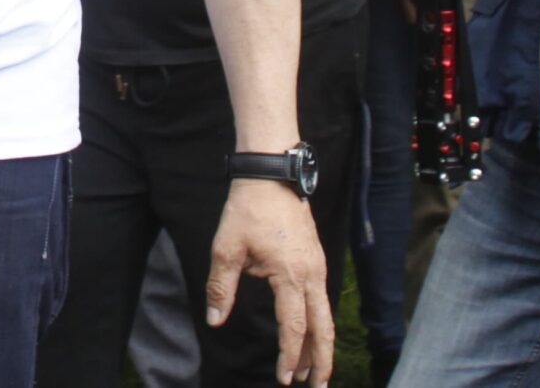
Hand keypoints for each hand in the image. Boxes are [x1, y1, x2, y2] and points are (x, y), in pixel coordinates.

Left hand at [205, 178, 333, 384]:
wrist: (271, 174)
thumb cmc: (247, 209)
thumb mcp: (226, 247)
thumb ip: (221, 286)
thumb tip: (214, 319)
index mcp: (290, 276)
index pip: (294, 327)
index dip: (288, 356)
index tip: (283, 379)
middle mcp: (311, 275)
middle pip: (322, 328)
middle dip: (319, 361)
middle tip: (315, 386)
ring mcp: (317, 267)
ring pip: (325, 315)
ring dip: (320, 344)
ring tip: (311, 370)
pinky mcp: (316, 259)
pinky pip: (321, 299)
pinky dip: (318, 322)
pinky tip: (308, 333)